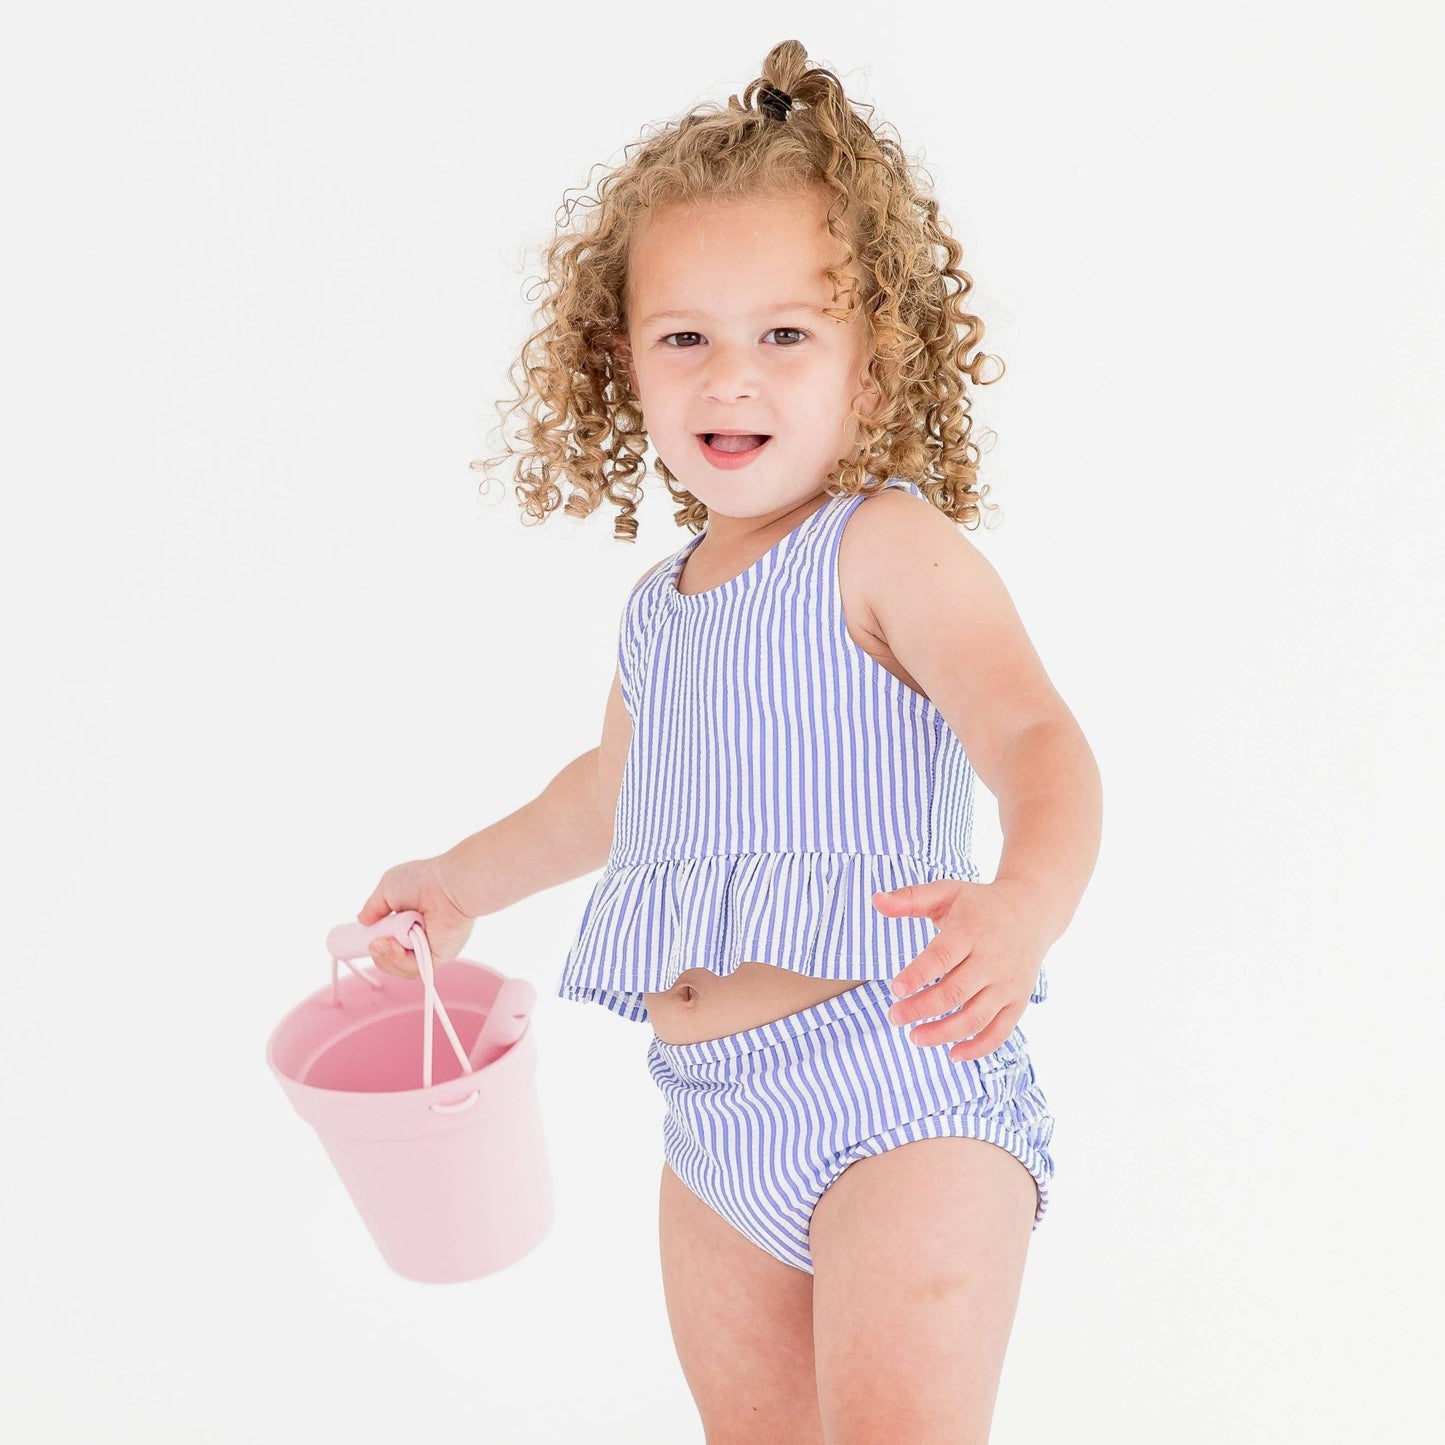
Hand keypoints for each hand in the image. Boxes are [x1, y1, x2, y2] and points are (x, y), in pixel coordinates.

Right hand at [356, 855, 475, 980]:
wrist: (450, 886)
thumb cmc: (423, 881)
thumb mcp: (388, 888)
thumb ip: (374, 907)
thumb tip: (362, 921)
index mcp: (407, 921)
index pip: (385, 941)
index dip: (372, 943)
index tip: (360, 940)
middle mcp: (416, 937)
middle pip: (388, 958)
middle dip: (377, 952)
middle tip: (374, 941)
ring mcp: (426, 949)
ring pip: (397, 967)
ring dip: (385, 956)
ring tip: (383, 942)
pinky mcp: (437, 958)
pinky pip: (412, 969)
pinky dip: (397, 960)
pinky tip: (393, 945)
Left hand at [871, 878, 1050, 1060]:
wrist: (1032, 909)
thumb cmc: (980, 903)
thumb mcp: (946, 892)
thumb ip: (910, 899)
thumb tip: (875, 900)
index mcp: (970, 932)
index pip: (942, 957)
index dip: (918, 975)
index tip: (895, 989)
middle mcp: (991, 960)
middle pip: (954, 993)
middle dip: (921, 1010)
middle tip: (894, 1017)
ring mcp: (1007, 983)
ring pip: (975, 1017)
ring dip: (944, 1033)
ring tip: (915, 1037)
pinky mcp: (1018, 1000)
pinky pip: (1000, 1031)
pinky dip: (978, 1048)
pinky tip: (953, 1054)